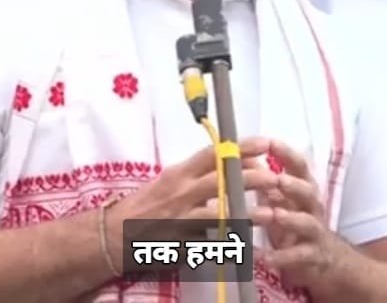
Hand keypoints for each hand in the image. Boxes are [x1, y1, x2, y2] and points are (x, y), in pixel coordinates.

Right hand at [106, 139, 274, 260]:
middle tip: (274, 175)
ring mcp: (180, 217)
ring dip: (245, 212)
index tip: (263, 143)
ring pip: (218, 211)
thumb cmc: (142, 206)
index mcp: (178, 173)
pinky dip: (226, 242)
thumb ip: (194, 176)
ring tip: (268, 212)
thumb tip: (226, 167)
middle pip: (219, 178)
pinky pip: (207, 241)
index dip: (239, 148)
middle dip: (249, 175)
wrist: (112, 234)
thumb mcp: (167, 183)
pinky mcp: (179, 241)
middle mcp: (180, 191)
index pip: (212, 154)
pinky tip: (245, 244)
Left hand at [245, 139, 345, 291]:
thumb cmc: (296, 226)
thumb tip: (243, 158)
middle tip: (277, 180)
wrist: (327, 260)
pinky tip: (266, 258)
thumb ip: (265, 183)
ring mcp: (314, 233)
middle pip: (308, 191)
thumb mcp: (282, 202)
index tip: (269, 142)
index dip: (287, 154)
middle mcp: (312, 208)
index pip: (299, 167)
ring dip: (290, 218)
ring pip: (307, 223)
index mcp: (303, 190)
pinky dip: (283, 257)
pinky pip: (299, 257)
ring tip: (274, 215)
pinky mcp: (313, 257)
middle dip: (293, 185)